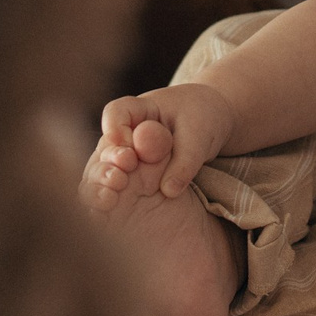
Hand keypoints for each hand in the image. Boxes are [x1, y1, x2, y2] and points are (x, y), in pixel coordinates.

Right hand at [93, 84, 235, 197]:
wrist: (211, 122)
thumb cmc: (203, 120)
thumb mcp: (199, 137)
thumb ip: (184, 162)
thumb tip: (168, 191)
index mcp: (140, 109)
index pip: (116, 113)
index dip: (115, 131)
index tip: (129, 154)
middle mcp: (126, 131)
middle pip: (105, 144)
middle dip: (109, 163)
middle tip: (120, 179)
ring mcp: (126, 152)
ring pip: (106, 166)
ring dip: (107, 182)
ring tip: (111, 199)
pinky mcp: (131, 173)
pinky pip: (118, 182)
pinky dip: (116, 193)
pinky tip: (115, 206)